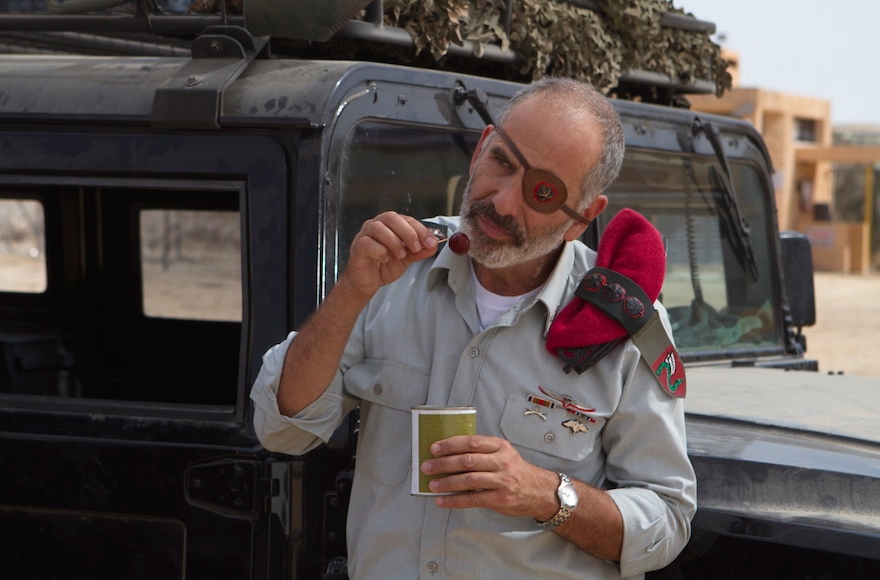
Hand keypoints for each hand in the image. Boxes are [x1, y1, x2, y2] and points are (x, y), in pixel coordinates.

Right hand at [341, 212, 439, 299]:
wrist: (365, 284)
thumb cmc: (382, 267)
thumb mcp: (406, 259)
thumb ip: (418, 251)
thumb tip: (433, 245)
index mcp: (389, 225)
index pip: (406, 219)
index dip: (420, 229)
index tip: (430, 242)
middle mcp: (375, 226)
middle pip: (391, 218)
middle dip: (408, 232)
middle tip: (416, 247)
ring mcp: (364, 235)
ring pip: (378, 228)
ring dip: (394, 242)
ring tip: (401, 255)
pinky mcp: (357, 248)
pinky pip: (367, 243)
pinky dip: (380, 251)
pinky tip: (384, 259)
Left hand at [421, 435, 558, 519]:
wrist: (539, 491)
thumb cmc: (515, 470)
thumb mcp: (504, 454)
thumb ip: (482, 451)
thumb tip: (449, 453)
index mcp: (500, 447)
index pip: (472, 442)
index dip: (451, 444)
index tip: (434, 448)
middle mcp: (502, 462)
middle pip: (468, 460)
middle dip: (444, 464)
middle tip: (427, 466)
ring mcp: (501, 481)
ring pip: (469, 480)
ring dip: (447, 482)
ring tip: (432, 485)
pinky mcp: (500, 499)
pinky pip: (473, 499)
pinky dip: (455, 500)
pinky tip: (442, 501)